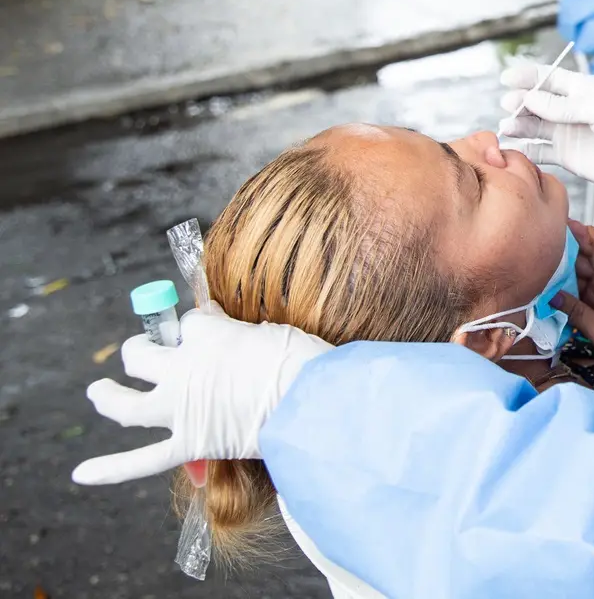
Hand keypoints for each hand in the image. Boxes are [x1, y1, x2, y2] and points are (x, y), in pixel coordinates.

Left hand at [71, 306, 332, 485]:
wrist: (311, 404)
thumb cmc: (302, 362)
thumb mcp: (272, 332)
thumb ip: (240, 332)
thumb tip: (220, 321)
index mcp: (206, 335)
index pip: (188, 325)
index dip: (195, 327)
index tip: (208, 328)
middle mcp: (182, 370)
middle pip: (142, 356)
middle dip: (141, 350)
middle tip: (144, 351)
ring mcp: (180, 410)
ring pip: (127, 405)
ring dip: (108, 396)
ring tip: (98, 391)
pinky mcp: (188, 444)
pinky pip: (142, 460)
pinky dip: (110, 469)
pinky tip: (82, 473)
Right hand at [497, 65, 593, 220]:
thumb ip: (565, 105)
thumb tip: (531, 98)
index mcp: (586, 89)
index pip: (551, 78)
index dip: (528, 76)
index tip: (508, 77)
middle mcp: (574, 109)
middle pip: (538, 100)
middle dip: (520, 101)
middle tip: (509, 105)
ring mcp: (569, 132)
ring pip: (534, 125)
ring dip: (519, 124)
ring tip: (508, 127)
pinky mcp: (567, 156)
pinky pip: (539, 150)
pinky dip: (525, 148)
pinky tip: (514, 146)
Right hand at [552, 221, 593, 401]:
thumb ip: (580, 314)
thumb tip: (553, 296)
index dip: (584, 237)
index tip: (566, 223)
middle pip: (588, 263)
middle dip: (568, 251)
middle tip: (543, 241)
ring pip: (581, 280)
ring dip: (564, 273)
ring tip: (540, 262)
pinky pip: (579, 299)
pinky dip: (565, 294)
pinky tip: (549, 290)